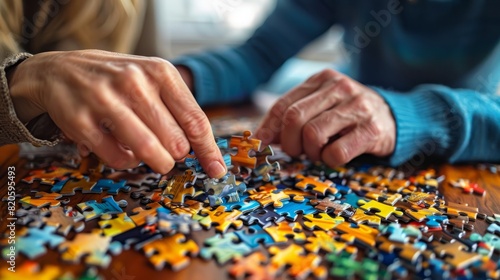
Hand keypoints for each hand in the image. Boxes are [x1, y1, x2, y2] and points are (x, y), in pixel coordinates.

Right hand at [8, 50, 226, 176]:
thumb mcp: (151, 80)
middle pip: (176, 142)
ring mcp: (106, 101)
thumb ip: (177, 109)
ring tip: (154, 157)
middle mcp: (135, 82)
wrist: (60, 70)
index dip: (208, 151)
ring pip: (150, 152)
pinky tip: (121, 149)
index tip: (217, 170)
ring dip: (157, 162)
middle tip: (167, 150)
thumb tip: (205, 151)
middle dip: (176, 154)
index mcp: (160, 72)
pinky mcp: (82, 122)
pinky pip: (119, 159)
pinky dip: (126, 162)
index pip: (195, 120)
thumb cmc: (117, 80)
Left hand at [255, 69, 395, 166]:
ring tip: (320, 152)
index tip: (259, 146)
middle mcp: (339, 87)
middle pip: (294, 119)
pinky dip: (329, 160)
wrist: (393, 117)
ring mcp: (357, 106)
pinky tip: (336, 155)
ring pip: (313, 135)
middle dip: (289, 143)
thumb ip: (293, 116)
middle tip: (297, 152)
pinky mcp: (371, 129)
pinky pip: (336, 152)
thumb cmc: (347, 115)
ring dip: (311, 152)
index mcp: (321, 79)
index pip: (283, 105)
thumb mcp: (321, 106)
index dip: (267, 129)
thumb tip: (260, 139)